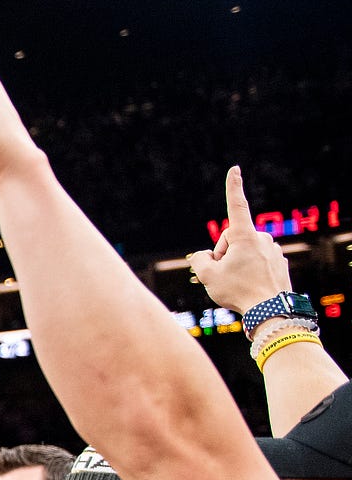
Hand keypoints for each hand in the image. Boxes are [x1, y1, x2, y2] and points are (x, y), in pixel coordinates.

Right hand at [186, 167, 291, 313]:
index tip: (235, 169)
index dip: (233, 187)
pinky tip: (249, 286)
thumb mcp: (208, 276)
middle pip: (233, 239)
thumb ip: (199, 259)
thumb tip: (204, 255)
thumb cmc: (238, 291)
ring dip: (236, 262)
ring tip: (236, 283)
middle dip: (223, 253)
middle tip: (221, 274)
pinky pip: (258, 261)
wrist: (271, 310)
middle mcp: (262, 239)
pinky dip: (250, 270)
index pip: (237, 206)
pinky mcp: (280, 263)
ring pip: (246, 251)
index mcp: (245, 236)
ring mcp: (273, 250)